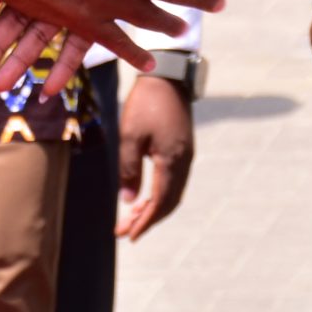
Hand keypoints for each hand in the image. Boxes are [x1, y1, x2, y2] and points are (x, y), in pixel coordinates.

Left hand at [116, 70, 194, 239]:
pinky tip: (144, 196)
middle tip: (124, 230)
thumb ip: (128, 169)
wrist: (167, 76)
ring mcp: (186, 154)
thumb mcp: (129, 135)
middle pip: (169, 202)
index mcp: (172, 160)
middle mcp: (184, 161)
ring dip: (153, 208)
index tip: (129, 236)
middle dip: (148, 219)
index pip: (160, 202)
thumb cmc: (145, 103)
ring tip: (131, 218)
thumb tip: (128, 200)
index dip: (145, 222)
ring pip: (173, 192)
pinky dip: (160, 194)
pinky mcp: (183, 148)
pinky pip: (174, 180)